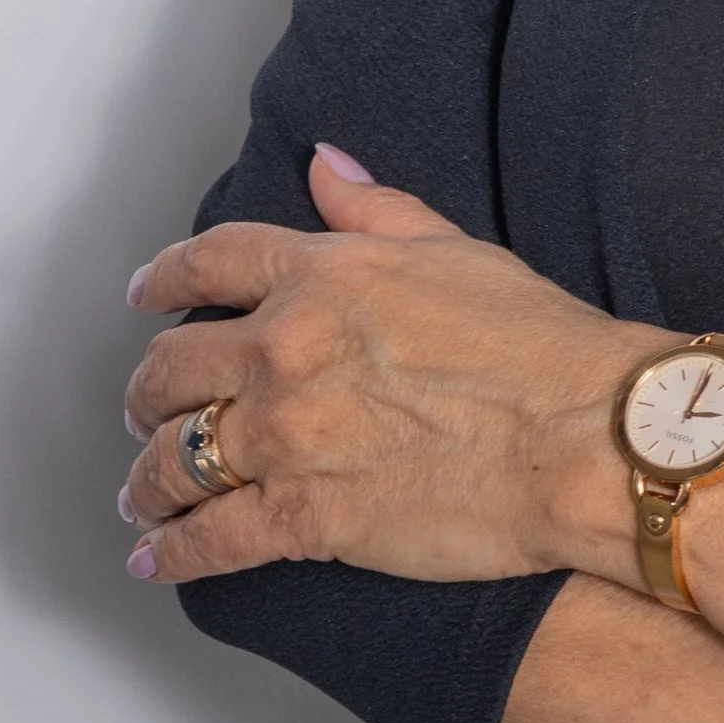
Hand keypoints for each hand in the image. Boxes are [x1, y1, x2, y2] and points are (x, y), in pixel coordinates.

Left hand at [119, 150, 659, 590]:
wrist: (580, 435)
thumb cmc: (537, 344)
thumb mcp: (456, 250)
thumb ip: (376, 208)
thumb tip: (325, 164)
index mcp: (323, 274)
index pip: (211, 262)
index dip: (165, 279)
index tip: (147, 294)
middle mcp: (285, 348)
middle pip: (169, 367)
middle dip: (147, 392)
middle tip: (148, 408)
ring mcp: (285, 436)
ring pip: (170, 459)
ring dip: (146, 479)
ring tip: (143, 493)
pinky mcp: (299, 517)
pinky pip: (202, 541)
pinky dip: (168, 553)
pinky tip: (155, 558)